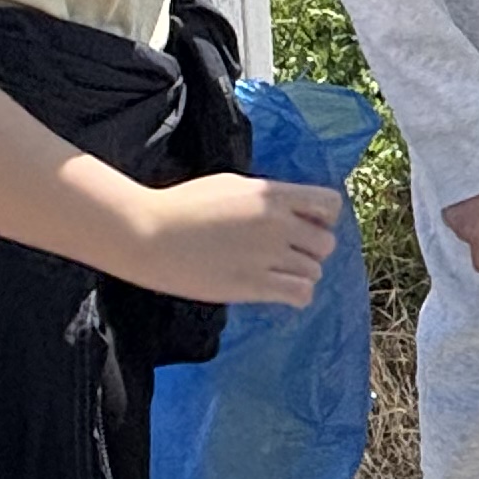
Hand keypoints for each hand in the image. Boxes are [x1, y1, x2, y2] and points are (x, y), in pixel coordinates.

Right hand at [119, 174, 340, 306]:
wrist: (148, 234)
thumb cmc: (183, 205)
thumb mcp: (232, 184)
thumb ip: (267, 197)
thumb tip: (291, 209)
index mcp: (271, 195)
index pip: (330, 204)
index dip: (323, 217)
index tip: (306, 224)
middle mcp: (276, 224)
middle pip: (326, 243)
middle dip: (312, 249)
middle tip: (288, 253)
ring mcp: (266, 257)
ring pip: (315, 271)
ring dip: (301, 273)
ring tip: (277, 272)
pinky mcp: (252, 286)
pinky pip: (300, 294)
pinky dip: (296, 294)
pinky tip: (277, 289)